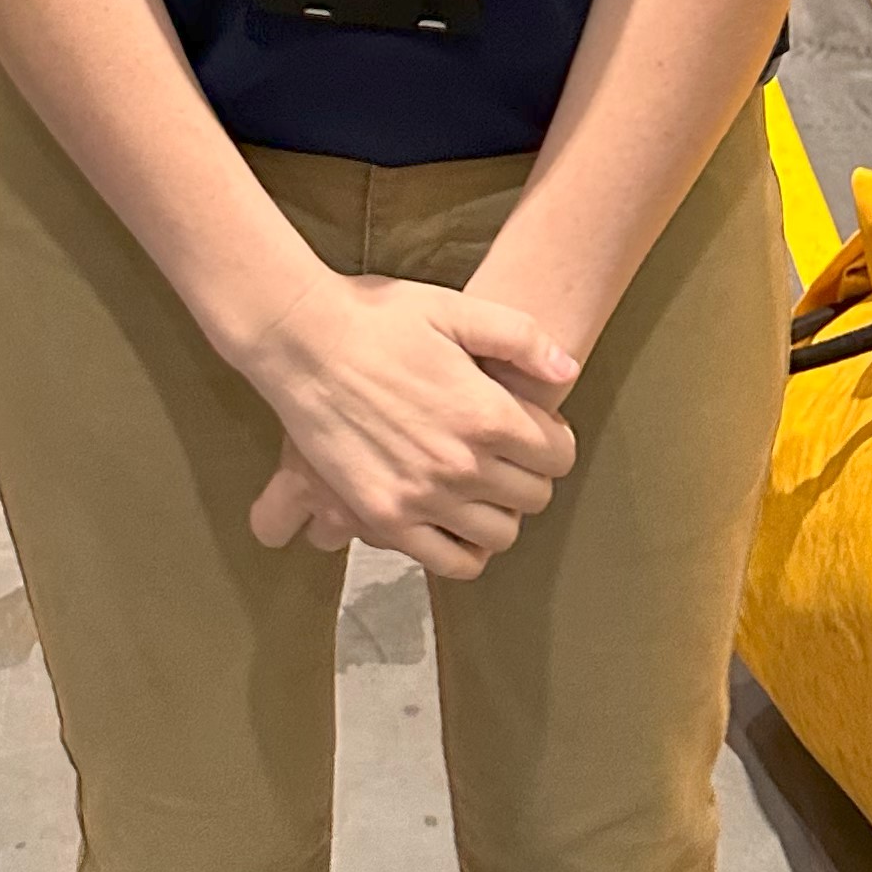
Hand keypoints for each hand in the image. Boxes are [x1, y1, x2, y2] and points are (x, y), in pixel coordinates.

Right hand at [236, 273, 578, 580]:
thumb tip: (568, 370)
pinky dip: (464, 549)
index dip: (551, 439)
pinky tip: (453, 519)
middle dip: (529, 473)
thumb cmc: (378, 319)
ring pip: (500, 535)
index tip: (532, 427)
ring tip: (478, 483)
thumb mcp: (455, 308)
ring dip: (499, 511)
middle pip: (534, 497)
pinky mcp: (386, 519)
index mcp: (487, 413)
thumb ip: (521, 337)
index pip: (557, 455)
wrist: (303, 340)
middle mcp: (463, 465)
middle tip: (504, 452)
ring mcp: (424, 498)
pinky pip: (452, 562)